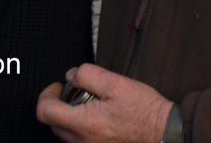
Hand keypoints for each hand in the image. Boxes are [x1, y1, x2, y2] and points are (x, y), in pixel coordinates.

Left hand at [37, 64, 173, 142]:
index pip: (45, 112)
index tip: (59, 86)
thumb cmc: (144, 110)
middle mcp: (84, 141)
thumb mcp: (115, 83)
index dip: (47, 94)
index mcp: (85, 124)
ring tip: (92, 105)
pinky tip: (100, 117)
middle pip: (53, 123)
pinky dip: (82, 127)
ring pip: (66, 133)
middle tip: (78, 93)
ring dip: (71, 116)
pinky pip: (80, 140)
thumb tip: (71, 76)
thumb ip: (87, 75)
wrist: (166, 133)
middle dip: (60, 104)